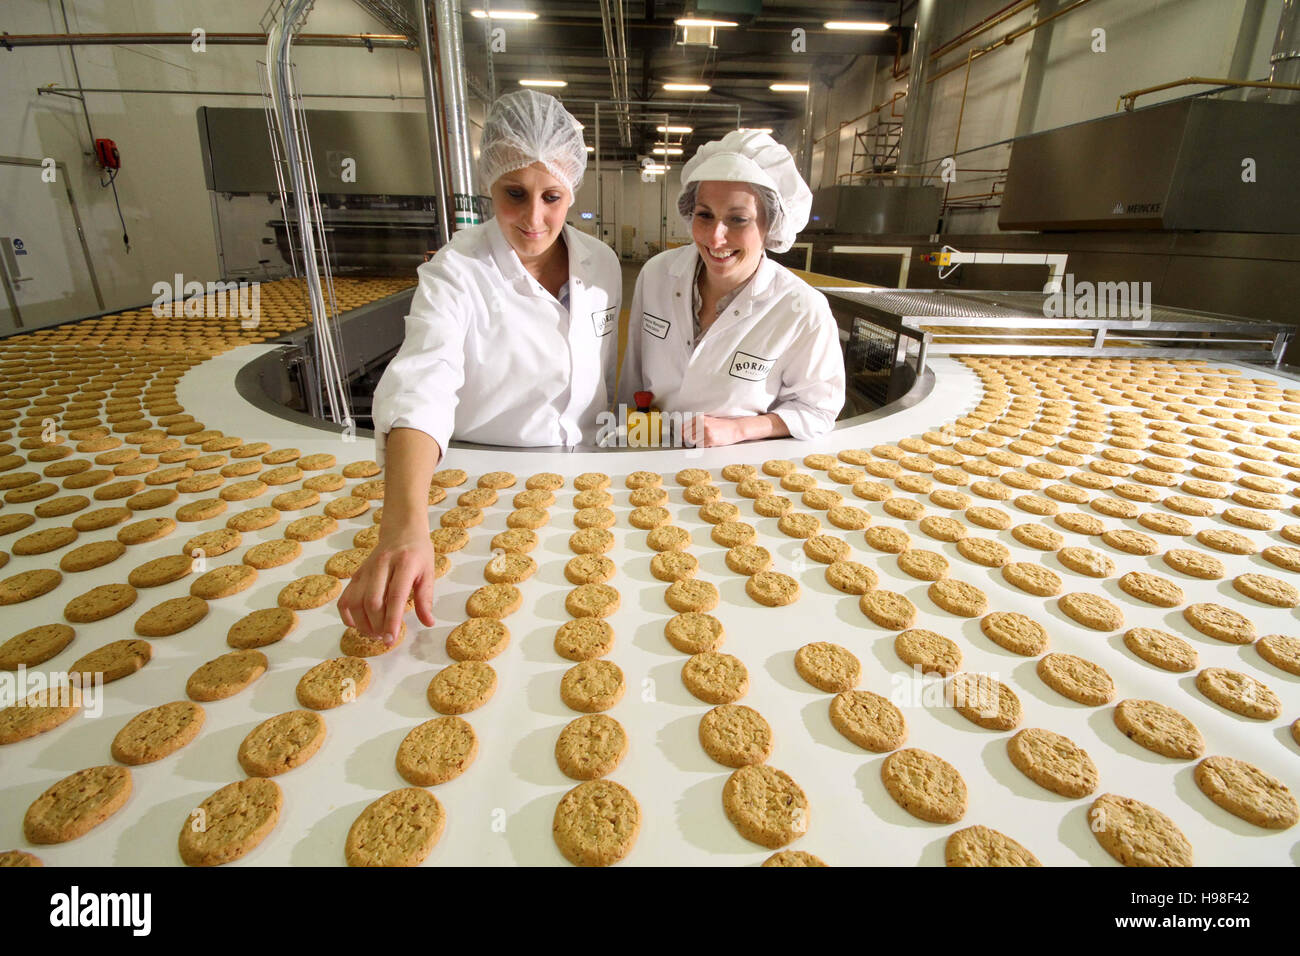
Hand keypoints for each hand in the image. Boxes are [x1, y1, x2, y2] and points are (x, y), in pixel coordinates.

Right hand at [338, 527, 437, 644]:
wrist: (402, 530)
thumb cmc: (418, 553)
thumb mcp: (429, 572)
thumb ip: (426, 599)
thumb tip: (428, 623)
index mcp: (404, 564)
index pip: (395, 596)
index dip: (392, 620)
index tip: (391, 639)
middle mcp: (381, 565)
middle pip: (372, 602)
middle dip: (377, 626)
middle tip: (386, 638)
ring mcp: (366, 569)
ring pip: (355, 602)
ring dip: (362, 624)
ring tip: (375, 633)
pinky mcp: (356, 574)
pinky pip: (344, 598)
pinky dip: (348, 615)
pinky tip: (359, 623)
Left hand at [681, 414, 744, 447]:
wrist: (735, 428)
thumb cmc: (722, 425)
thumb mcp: (708, 420)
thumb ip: (696, 424)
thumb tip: (683, 431)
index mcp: (700, 418)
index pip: (683, 427)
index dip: (681, 434)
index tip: (681, 437)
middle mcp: (702, 424)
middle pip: (686, 435)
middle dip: (687, 439)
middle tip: (691, 441)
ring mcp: (706, 432)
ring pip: (692, 441)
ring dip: (695, 443)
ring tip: (703, 440)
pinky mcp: (710, 440)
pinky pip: (700, 445)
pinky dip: (703, 445)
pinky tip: (709, 441)